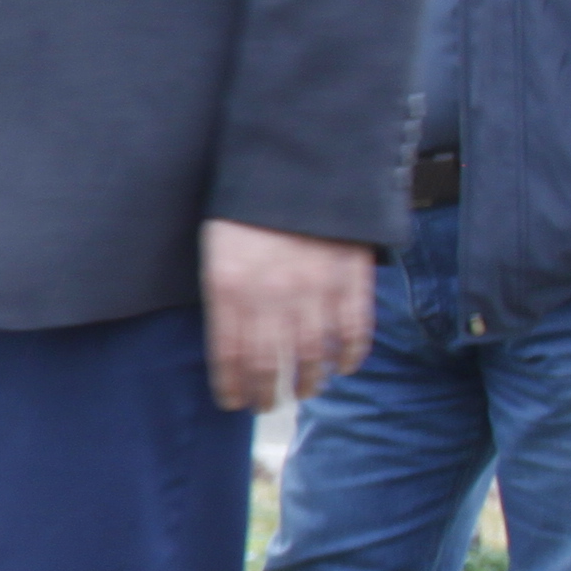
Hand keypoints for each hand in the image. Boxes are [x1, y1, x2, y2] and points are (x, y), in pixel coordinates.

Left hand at [202, 219, 376, 408]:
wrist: (300, 164)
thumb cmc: (248, 207)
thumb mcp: (216, 248)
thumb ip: (223, 296)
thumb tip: (229, 343)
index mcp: (230, 288)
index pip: (229, 357)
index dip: (232, 387)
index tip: (232, 402)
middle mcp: (272, 297)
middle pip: (270, 366)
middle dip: (266, 394)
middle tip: (266, 406)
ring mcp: (316, 291)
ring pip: (313, 357)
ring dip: (309, 382)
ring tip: (304, 391)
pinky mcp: (352, 280)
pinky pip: (354, 332)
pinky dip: (350, 358)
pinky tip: (344, 368)